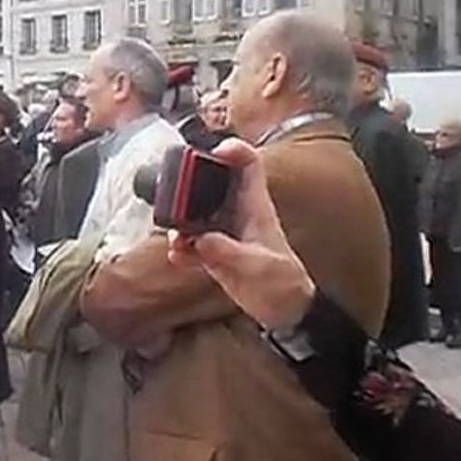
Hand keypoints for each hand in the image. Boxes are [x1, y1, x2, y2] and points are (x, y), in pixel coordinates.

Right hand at [167, 139, 315, 330]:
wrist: (285, 311)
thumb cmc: (283, 283)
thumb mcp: (259, 267)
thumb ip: (229, 252)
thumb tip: (200, 240)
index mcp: (254, 206)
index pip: (248, 164)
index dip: (232, 150)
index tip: (211, 153)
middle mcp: (236, 213)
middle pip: (210, 184)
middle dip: (189, 186)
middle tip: (175, 202)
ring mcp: (224, 232)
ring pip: (194, 213)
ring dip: (179, 222)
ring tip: (176, 239)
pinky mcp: (214, 252)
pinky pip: (190, 242)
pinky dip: (180, 247)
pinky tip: (177, 257)